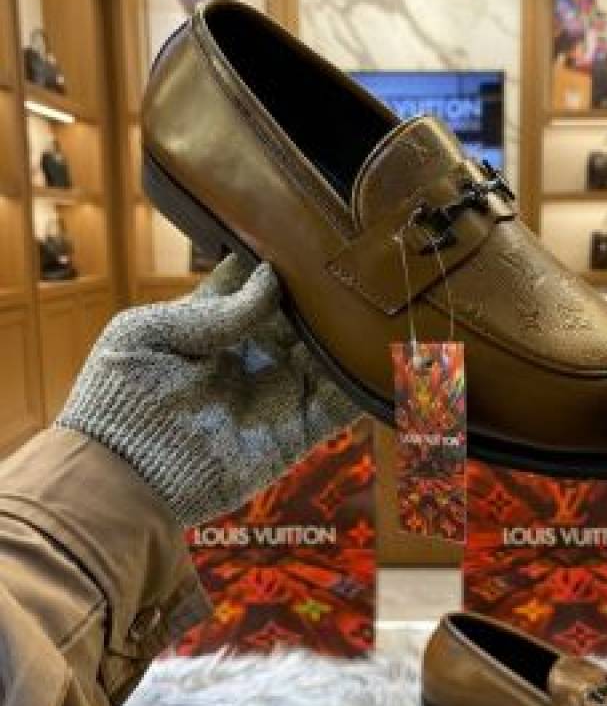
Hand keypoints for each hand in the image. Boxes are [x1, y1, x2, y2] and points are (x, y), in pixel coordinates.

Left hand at [57, 256, 359, 526]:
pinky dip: (365, 384)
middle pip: (309, 314)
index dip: (287, 258)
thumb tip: (271, 276)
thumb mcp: (153, 332)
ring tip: (385, 303)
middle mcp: (256, 352)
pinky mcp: (297, 431)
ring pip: (333, 354)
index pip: (264, 280)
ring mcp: (279, 390)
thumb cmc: (121, 393)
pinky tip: (385, 356)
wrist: (123, 473)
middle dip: (332, 293)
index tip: (314, 233)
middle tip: (362, 262)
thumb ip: (215, 309)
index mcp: (219, 322)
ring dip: (356, 334)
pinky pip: (341, 404)